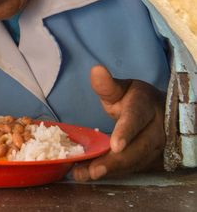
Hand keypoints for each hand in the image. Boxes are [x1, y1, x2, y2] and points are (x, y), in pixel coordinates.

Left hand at [72, 65, 164, 180]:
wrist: (159, 112)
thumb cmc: (135, 99)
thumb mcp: (121, 88)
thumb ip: (107, 85)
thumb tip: (96, 70)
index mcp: (145, 106)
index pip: (136, 120)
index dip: (126, 133)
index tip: (115, 145)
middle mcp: (155, 130)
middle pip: (138, 148)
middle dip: (115, 162)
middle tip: (93, 170)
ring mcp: (154, 147)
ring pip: (134, 162)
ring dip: (110, 171)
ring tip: (85, 175)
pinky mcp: (148, 159)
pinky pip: (130, 168)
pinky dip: (110, 173)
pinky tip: (88, 174)